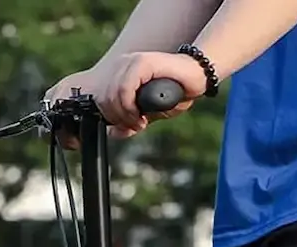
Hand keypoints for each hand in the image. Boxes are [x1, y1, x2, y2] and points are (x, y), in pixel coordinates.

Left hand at [44, 53, 202, 146]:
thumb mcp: (147, 113)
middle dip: (117, 119)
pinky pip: (124, 89)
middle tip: (135, 126)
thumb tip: (113, 133)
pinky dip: (130, 108)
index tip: (126, 128)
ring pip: (112, 96)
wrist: (196, 77)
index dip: (109, 118)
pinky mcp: (141, 63)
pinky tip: (141, 117)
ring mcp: (130, 62)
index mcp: (120, 74)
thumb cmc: (174, 95)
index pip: (100, 99)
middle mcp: (122, 65)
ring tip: (140, 123)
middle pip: (103, 99)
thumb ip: (129, 121)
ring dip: (124, 116)